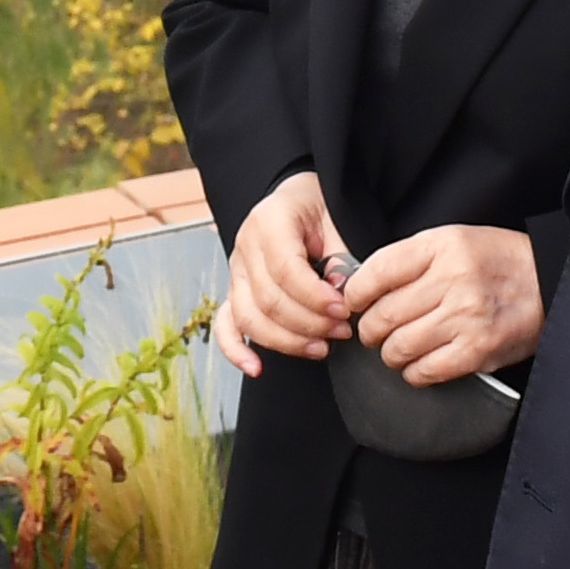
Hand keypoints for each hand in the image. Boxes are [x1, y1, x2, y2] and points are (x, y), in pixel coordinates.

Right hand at [217, 170, 350, 378]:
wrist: (299, 200)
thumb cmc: (319, 210)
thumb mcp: (337, 221)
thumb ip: (341, 256)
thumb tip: (341, 293)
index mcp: (269, 222)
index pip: (285, 270)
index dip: (315, 297)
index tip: (344, 310)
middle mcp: (245, 247)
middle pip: (268, 300)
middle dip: (309, 323)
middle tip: (342, 331)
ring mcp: (236, 272)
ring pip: (249, 318)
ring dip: (287, 341)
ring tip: (322, 348)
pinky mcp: (235, 292)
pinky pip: (225, 325)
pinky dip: (236, 349)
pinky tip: (255, 368)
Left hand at [338, 224, 542, 387]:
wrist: (549, 282)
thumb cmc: (496, 261)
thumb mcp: (452, 241)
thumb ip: (410, 260)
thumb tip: (361, 287)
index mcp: (441, 246)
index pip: (376, 273)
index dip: (355, 294)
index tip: (354, 303)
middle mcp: (453, 280)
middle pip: (383, 315)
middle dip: (369, 329)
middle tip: (374, 331)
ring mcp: (466, 317)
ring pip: (399, 347)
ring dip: (390, 353)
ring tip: (396, 348)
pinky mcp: (478, 351)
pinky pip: (426, 371)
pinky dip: (414, 372)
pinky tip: (418, 364)